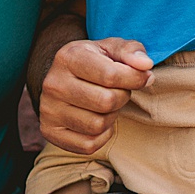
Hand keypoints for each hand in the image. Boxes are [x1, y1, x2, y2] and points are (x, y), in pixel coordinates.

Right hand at [38, 37, 152, 153]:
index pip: (110, 75)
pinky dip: (101, 135)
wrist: (62, 78)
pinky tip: (97, 118)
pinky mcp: (50, 132)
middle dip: (123, 97)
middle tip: (120, 91)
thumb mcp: (110, 48)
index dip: (135, 79)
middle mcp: (54, 84)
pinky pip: (89, 145)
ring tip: (106, 104)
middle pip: (106, 102)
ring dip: (111, 116)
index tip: (143, 77)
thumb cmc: (93, 62)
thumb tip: (145, 65)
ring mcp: (49, 110)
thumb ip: (131, 51)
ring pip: (98, 125)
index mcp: (68, 57)